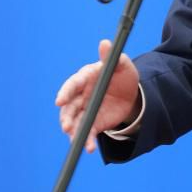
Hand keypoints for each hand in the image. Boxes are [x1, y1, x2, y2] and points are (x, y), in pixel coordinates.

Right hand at [55, 39, 140, 153]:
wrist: (132, 94)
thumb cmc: (123, 74)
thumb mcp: (123, 65)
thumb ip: (113, 57)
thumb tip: (105, 43)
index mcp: (85, 78)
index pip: (72, 85)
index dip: (65, 92)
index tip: (59, 101)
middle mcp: (81, 95)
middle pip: (69, 107)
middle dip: (66, 117)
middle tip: (66, 127)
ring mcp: (85, 110)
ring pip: (75, 122)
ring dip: (74, 131)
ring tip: (76, 140)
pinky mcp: (93, 122)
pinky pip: (87, 133)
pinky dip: (87, 141)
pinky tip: (89, 148)